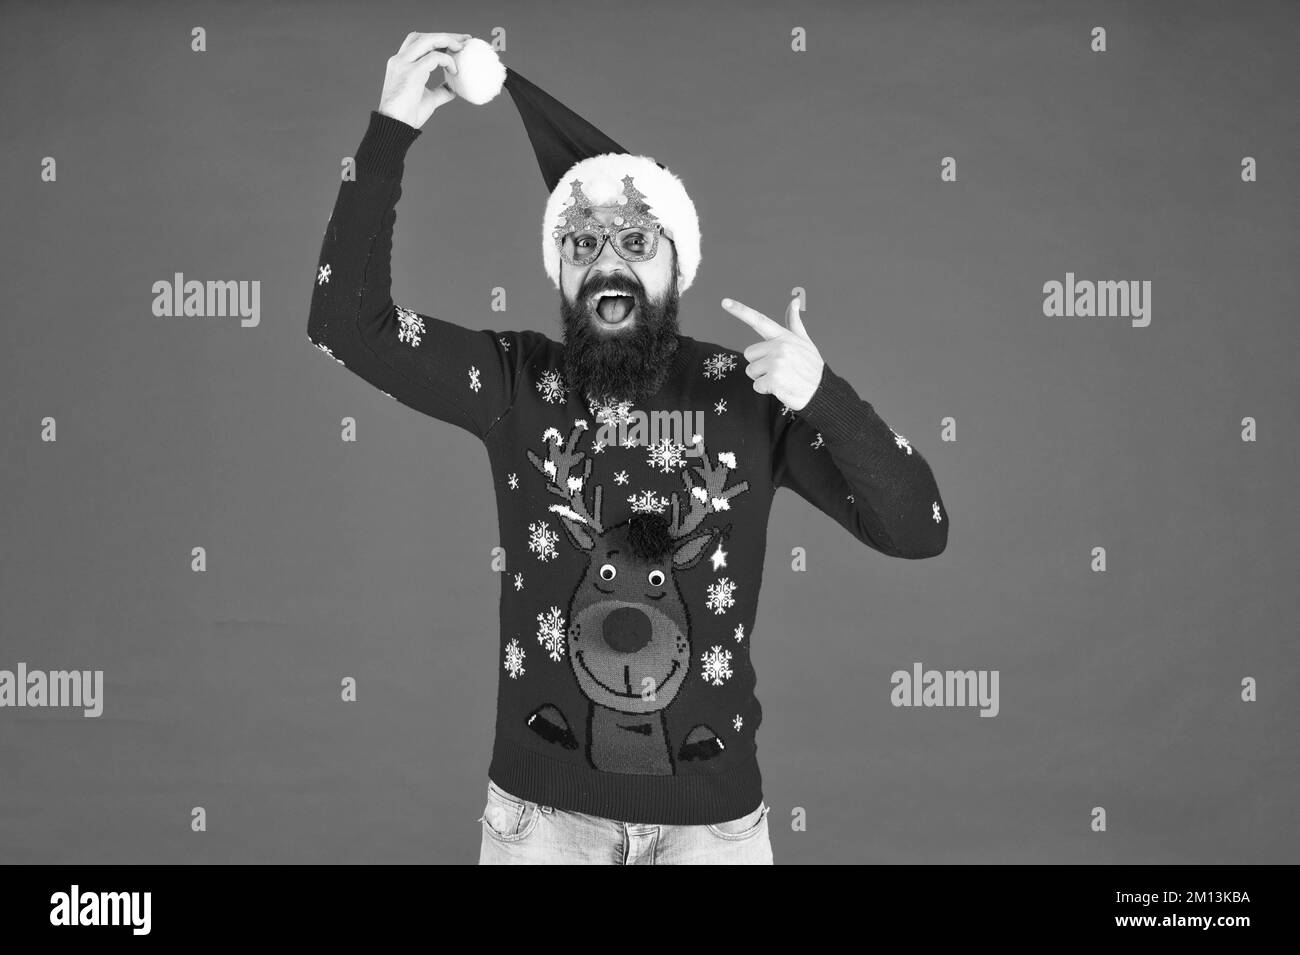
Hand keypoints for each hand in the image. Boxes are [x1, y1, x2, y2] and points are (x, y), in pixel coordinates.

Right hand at [378, 31, 471, 128]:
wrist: (394, 126)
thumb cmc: (408, 115)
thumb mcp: (428, 99)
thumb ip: (440, 91)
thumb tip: (455, 89)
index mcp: (401, 63)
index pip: (418, 41)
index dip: (437, 39)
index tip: (456, 43)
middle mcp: (400, 59)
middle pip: (424, 36)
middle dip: (446, 35)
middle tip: (466, 39)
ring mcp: (404, 64)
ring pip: (428, 40)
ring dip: (447, 40)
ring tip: (462, 48)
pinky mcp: (412, 72)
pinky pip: (434, 57)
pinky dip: (447, 60)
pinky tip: (455, 70)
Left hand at [722, 295, 824, 410]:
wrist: (822, 391)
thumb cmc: (811, 367)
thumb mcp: (805, 341)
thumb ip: (794, 322)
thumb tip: (795, 301)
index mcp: (783, 337)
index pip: (759, 320)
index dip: (740, 311)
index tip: (725, 302)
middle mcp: (779, 347)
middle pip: (749, 354)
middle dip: (759, 364)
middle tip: (778, 369)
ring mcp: (777, 363)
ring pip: (751, 371)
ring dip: (762, 378)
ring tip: (781, 378)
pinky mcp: (775, 380)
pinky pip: (757, 386)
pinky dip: (766, 390)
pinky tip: (782, 387)